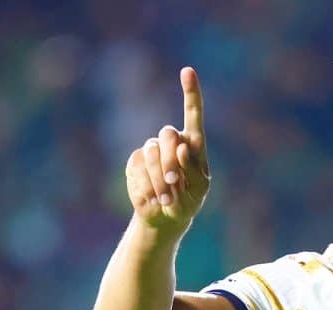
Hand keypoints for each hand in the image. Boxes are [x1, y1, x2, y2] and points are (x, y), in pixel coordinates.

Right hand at [125, 67, 210, 232]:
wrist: (165, 217)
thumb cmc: (187, 202)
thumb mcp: (197, 190)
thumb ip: (194, 169)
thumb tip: (182, 147)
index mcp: (193, 144)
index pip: (193, 113)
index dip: (190, 92)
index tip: (187, 70)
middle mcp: (172, 141)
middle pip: (168, 134)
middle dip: (171, 159)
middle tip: (175, 181)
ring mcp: (151, 150)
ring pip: (151, 152)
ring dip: (160, 177)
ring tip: (167, 198)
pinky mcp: (134, 162)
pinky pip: (138, 168)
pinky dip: (148, 186)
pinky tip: (154, 199)